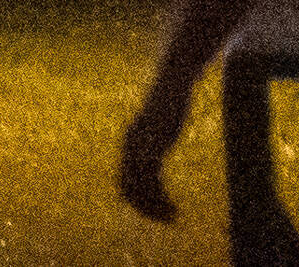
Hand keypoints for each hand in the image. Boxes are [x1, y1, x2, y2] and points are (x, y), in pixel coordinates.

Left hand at [117, 73, 194, 223]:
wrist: (173, 79)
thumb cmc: (169, 101)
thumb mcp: (158, 124)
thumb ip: (153, 140)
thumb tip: (155, 154)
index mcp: (129, 143)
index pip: (124, 182)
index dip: (137, 202)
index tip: (156, 212)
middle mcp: (130, 146)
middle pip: (128, 189)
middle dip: (145, 209)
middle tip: (165, 219)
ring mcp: (140, 145)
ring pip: (140, 188)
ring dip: (154, 207)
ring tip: (172, 216)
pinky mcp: (154, 143)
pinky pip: (152, 180)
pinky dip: (160, 198)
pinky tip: (174, 206)